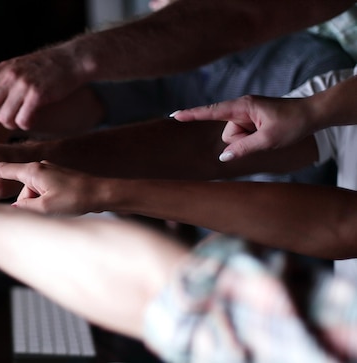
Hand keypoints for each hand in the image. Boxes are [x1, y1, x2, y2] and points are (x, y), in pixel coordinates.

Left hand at [0, 45, 86, 131]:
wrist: (70, 61)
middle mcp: (9, 77)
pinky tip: (30, 119)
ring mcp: (23, 85)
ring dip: (10, 124)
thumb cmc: (42, 69)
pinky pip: (24, 119)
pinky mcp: (38, 94)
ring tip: (19, 118)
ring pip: (5, 117)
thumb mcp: (15, 73)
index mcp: (1, 70)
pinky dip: (25, 124)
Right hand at [0, 161, 99, 214]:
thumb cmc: (77, 197)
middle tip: (36, 210)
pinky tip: (59, 210)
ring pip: (31, 194)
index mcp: (32, 171)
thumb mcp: (45, 207)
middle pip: (18, 187)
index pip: (0, 168)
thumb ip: (23, 209)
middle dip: (21, 202)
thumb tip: (12, 211)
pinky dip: (45, 204)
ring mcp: (48, 174)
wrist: (103, 193)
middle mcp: (38, 169)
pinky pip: (41, 195)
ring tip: (57, 211)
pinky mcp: (55, 181)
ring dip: (37, 206)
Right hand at [172, 95, 311, 161]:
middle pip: (227, 133)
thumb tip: (224, 157)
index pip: (211, 111)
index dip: (192, 115)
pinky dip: (252, 138)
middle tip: (263, 137)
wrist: (314, 113)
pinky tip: (267, 134)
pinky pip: (243, 135)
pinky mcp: (252, 119)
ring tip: (268, 134)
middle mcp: (242, 107)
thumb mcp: (268, 140)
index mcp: (243, 106)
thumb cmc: (293, 122)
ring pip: (235, 136)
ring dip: (249, 140)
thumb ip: (243, 148)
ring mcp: (247, 113)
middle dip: (240, 141)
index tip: (175, 116)